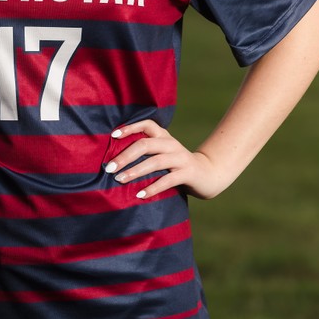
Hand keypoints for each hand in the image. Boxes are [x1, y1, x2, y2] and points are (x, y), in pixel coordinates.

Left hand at [104, 120, 226, 200]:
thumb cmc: (177, 165)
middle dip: (125, 156)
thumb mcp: (163, 154)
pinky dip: (153, 187)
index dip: (130, 128)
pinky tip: (140, 194)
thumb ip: (148, 153)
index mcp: (164, 136)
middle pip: (145, 144)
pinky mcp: (188, 173)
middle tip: (109, 167)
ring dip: (135, 171)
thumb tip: (116, 160)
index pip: (147, 124)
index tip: (112, 136)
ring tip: (120, 180)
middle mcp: (171, 144)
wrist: (209, 174)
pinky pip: (168, 180)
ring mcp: (180, 158)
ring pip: (155, 161)